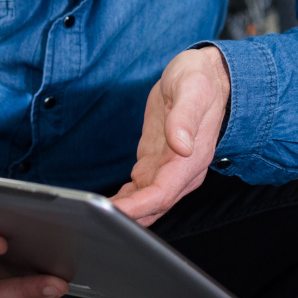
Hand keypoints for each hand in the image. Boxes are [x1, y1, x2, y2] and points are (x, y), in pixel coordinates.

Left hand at [110, 45, 230, 226]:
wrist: (205, 76)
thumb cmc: (201, 80)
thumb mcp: (192, 90)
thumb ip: (185, 118)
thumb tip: (181, 145)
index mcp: (191, 159)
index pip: (162, 194)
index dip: (138, 207)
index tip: (115, 212)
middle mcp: (181, 171)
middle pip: (152, 207)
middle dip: (126, 217)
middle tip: (92, 221)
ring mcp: (168, 170)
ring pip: (144, 203)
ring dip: (123, 212)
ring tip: (91, 218)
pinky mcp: (155, 163)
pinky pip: (139, 191)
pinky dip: (124, 201)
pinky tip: (108, 205)